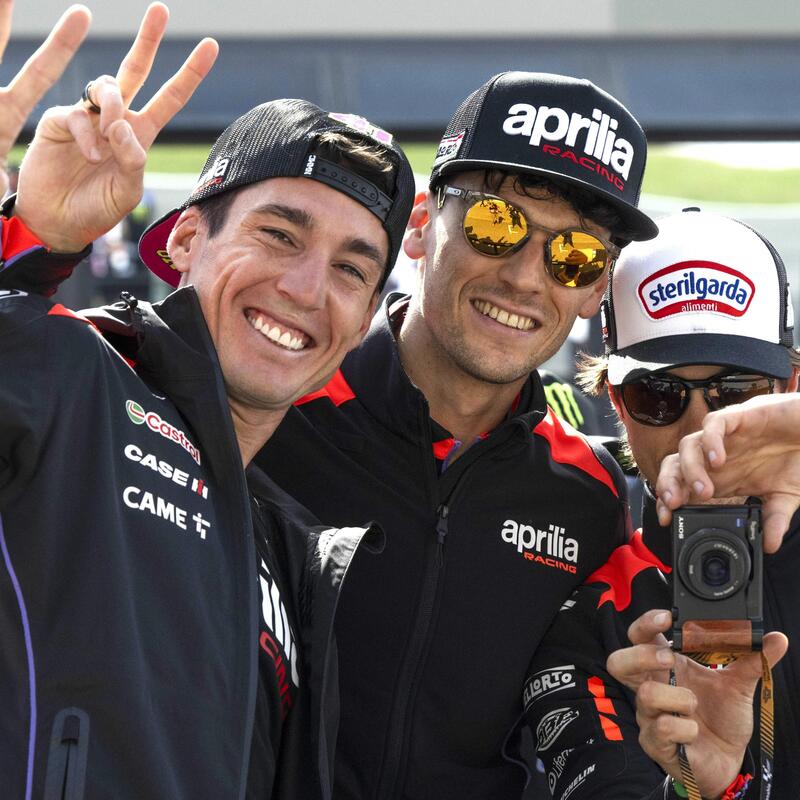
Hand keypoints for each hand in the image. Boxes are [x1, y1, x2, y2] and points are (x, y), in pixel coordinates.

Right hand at [14, 2, 217, 252]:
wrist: (58, 222)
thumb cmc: (97, 210)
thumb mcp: (127, 192)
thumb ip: (133, 160)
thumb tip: (123, 125)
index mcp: (141, 136)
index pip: (170, 98)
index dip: (190, 74)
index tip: (210, 46)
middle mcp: (116, 121)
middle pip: (136, 71)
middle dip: (148, 40)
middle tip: (160, 10)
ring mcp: (89, 118)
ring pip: (107, 87)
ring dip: (114, 106)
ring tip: (110, 136)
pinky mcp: (61, 120)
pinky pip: (80, 113)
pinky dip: (89, 134)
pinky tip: (91, 155)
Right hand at [607, 609, 786, 798]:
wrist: (728, 761)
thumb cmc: (722, 717)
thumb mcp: (738, 686)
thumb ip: (752, 661)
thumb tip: (778, 638)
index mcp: (665, 665)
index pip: (640, 636)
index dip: (645, 623)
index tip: (667, 617)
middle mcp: (651, 686)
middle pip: (618, 662)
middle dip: (641, 656)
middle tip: (669, 660)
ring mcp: (649, 714)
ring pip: (645, 695)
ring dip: (677, 697)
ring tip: (694, 704)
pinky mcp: (654, 742)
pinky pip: (661, 729)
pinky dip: (684, 728)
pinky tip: (695, 730)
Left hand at [656, 394, 799, 551]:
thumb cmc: (794, 459)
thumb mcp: (785, 496)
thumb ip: (774, 519)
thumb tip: (771, 546)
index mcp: (720, 476)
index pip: (682, 485)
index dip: (669, 500)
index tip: (666, 519)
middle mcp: (715, 456)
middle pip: (675, 465)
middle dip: (668, 484)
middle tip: (674, 504)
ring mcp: (723, 437)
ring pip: (689, 446)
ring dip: (691, 468)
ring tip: (705, 490)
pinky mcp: (737, 417)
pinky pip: (714, 424)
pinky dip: (711, 440)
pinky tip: (718, 459)